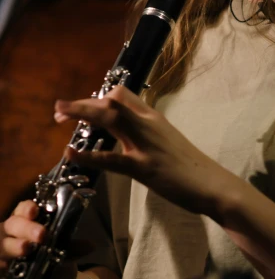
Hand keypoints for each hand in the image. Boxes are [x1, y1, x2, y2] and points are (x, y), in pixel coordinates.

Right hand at [0, 200, 78, 278]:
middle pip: (11, 226)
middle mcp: (13, 238)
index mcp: (28, 226)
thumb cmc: (59, 267)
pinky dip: (2, 270)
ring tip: (25, 249)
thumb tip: (90, 246)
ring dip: (12, 246)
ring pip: (1, 247)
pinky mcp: (2, 276)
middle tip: (41, 235)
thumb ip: (73, 249)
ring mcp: (5, 257)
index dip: (27, 209)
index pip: (23, 211)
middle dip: (25, 228)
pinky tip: (6, 272)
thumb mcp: (67, 256)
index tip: (35, 211)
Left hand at [54, 86, 231, 217]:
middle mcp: (148, 124)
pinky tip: (72, 154)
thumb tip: (125, 133)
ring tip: (59, 116)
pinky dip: (88, 156)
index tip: (81, 107)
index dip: (97, 98)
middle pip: (111, 102)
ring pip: (110, 119)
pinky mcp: (144, 167)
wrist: (212, 184)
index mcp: (153, 117)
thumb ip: (144, 134)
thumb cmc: (189, 166)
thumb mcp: (166, 141)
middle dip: (82, 103)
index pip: (121, 94)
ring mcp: (146, 144)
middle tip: (59, 109)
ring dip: (82, 113)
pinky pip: (111, 158)